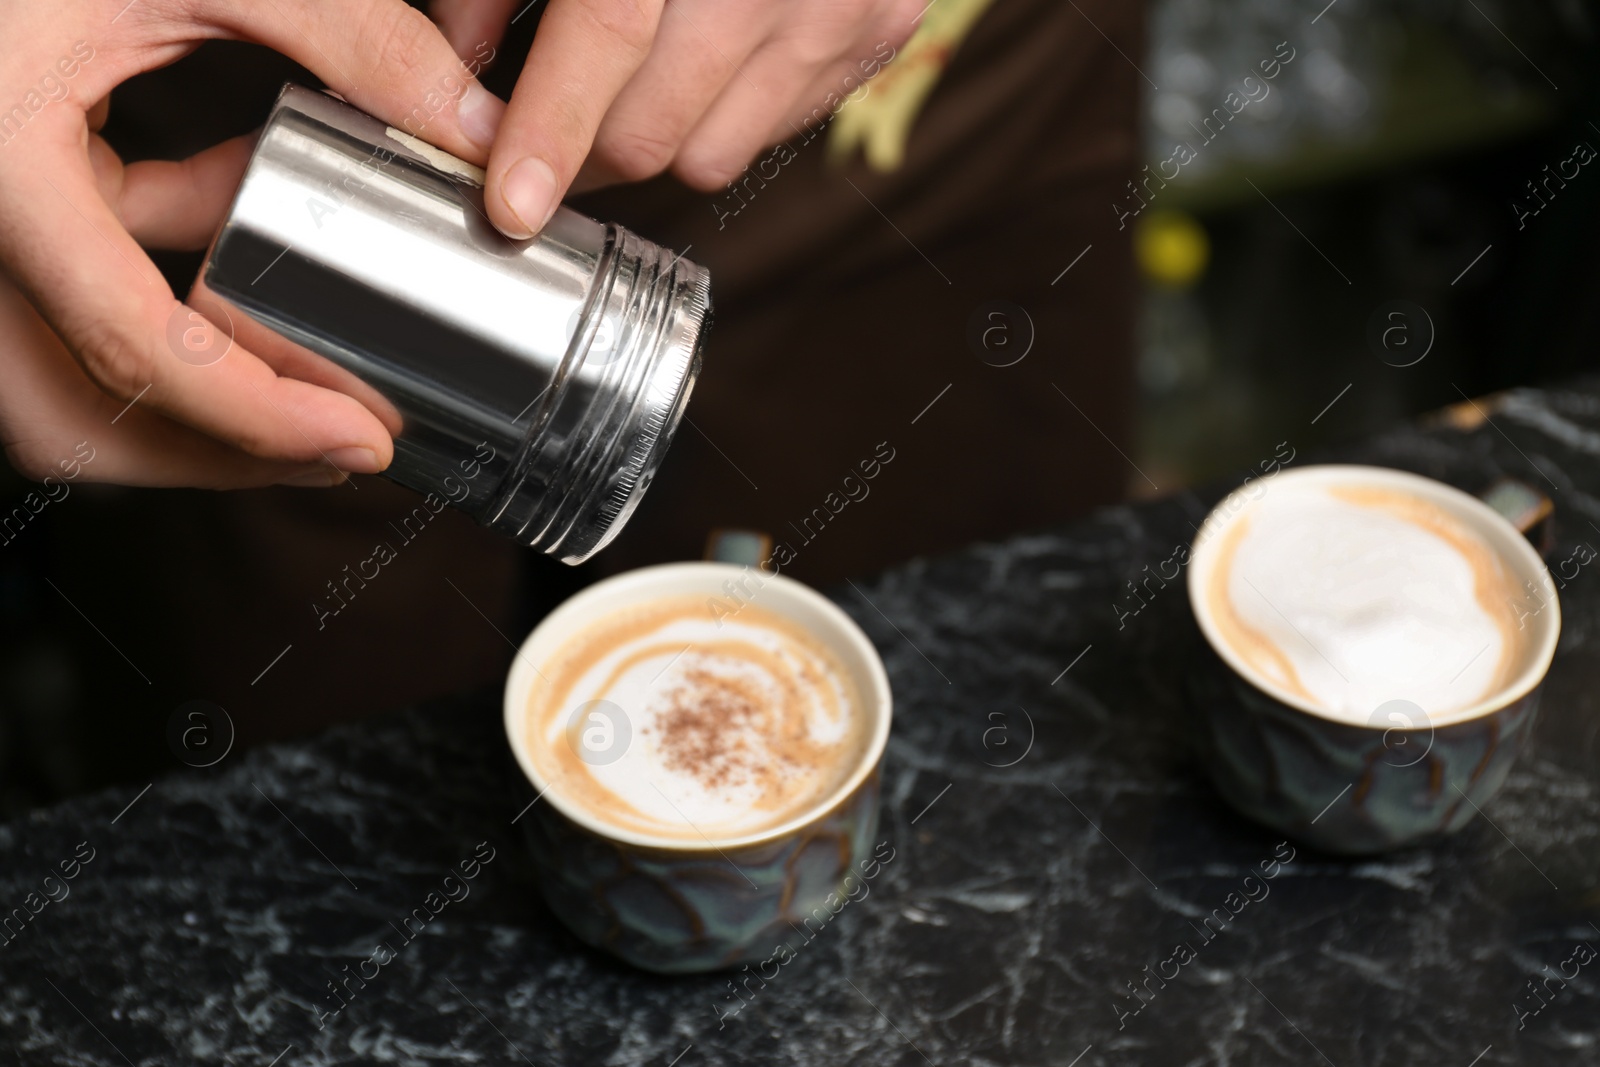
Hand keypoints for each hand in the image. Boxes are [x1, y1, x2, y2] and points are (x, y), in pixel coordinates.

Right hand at [0, 0, 507, 488]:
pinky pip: (76, 305)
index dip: (251, 414)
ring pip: (68, 380)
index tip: (357, 441)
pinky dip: (170, 313)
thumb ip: (347, 35)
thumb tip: (479, 129)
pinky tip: (248, 262)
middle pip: (73, 410)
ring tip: (319, 391)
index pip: (129, 341)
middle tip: (342, 447)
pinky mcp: (10, 206)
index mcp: (4, 165)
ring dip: (200, 398)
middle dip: (216, 450)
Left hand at [429, 0, 920, 238]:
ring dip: (656, 139)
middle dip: (586, 153)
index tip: (514, 203)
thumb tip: (462, 64)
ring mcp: (837, 2)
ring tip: (633, 90)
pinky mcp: (880, 30)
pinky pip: (772, 135)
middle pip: (654, 123)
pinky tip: (708, 61)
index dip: (552, 128)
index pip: (609, 35)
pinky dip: (725, 116)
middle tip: (550, 139)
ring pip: (711, 152)